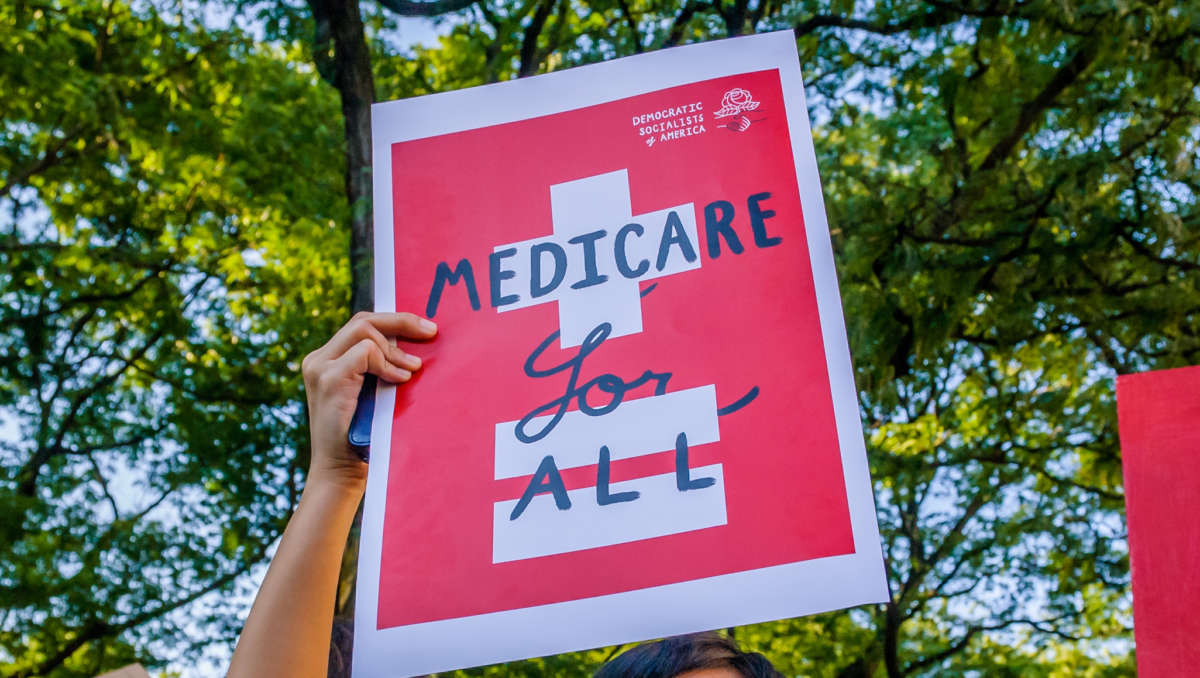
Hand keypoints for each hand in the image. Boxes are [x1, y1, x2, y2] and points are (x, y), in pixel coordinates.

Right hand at [300, 311, 436, 494]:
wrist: (341, 471)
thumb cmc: (364, 435)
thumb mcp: (374, 393)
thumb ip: (382, 367)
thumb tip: (418, 342)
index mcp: (328, 359)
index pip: (362, 323)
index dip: (395, 321)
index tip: (425, 329)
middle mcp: (318, 359)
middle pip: (363, 319)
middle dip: (402, 320)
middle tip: (432, 331)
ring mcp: (319, 368)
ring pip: (364, 329)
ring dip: (395, 349)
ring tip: (413, 370)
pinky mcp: (328, 379)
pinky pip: (365, 352)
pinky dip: (388, 363)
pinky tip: (401, 380)